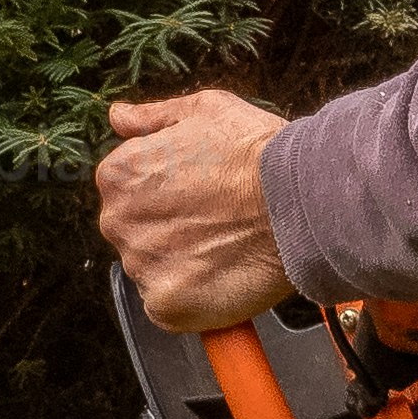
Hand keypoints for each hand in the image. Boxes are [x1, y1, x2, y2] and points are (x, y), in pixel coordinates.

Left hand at [96, 86, 295, 329]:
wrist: (299, 199)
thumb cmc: (256, 154)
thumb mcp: (204, 110)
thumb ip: (153, 117)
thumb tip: (119, 116)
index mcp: (119, 175)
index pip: (126, 193)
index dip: (167, 196)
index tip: (200, 196)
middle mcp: (119, 222)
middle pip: (135, 234)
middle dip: (169, 231)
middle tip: (215, 222)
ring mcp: (141, 267)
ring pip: (153, 271)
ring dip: (182, 265)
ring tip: (225, 247)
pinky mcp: (166, 306)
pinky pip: (169, 308)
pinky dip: (193, 298)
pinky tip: (222, 276)